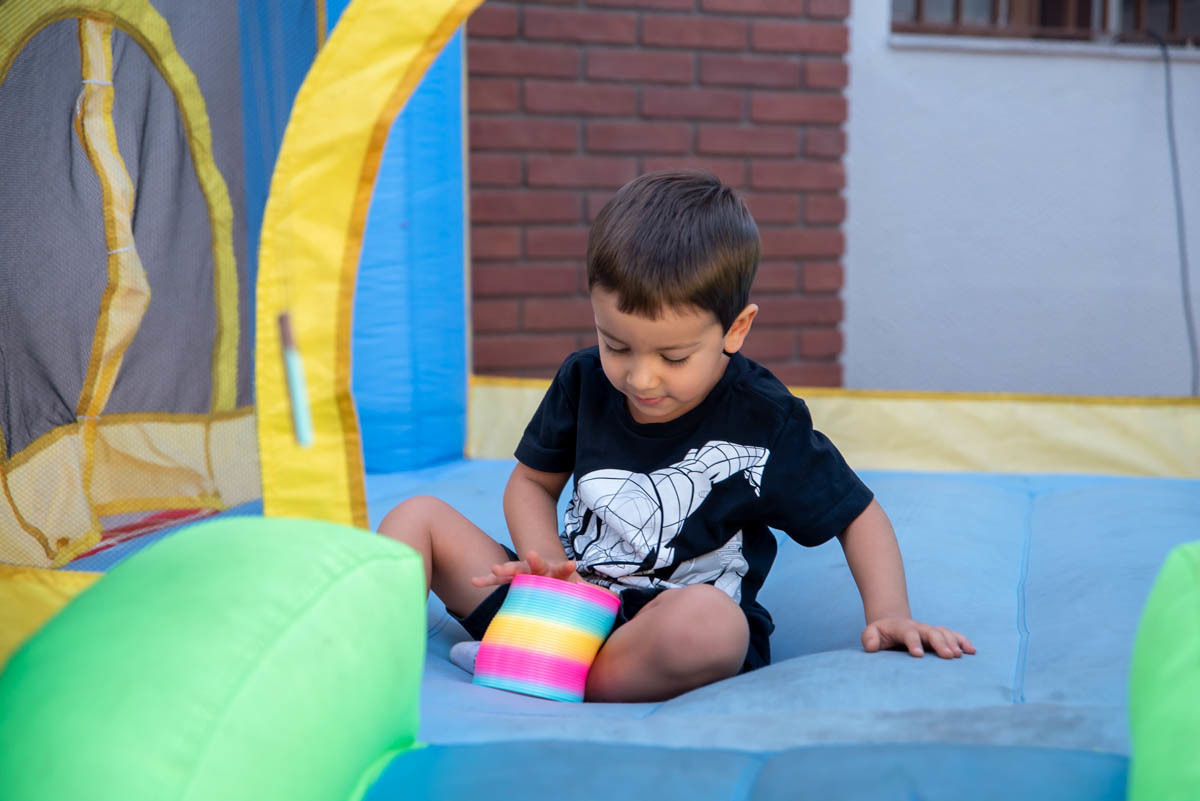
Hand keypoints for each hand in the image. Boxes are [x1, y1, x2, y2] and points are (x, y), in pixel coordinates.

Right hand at [471, 549, 582, 587]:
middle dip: (534, 561)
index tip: (573, 564)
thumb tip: (614, 600)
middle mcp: (538, 568)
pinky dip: (488, 580)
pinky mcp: (510, 575)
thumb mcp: (574, 583)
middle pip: (536, 564)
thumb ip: (588, 590)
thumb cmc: (560, 579)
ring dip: (506, 569)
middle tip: (532, 555)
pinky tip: (476, 581)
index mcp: (554, 571)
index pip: (562, 568)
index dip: (567, 568)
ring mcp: (522, 570)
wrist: (542, 557)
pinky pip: (497, 579)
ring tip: (495, 569)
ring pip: (514, 569)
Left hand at [861, 617, 975, 658]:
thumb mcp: (871, 634)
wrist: (892, 624)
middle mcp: (919, 628)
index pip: (908, 633)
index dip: (913, 642)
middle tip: (948, 656)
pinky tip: (972, 651)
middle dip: (940, 643)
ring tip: (960, 656)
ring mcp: (930, 631)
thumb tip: (871, 646)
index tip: (918, 655)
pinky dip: (963, 641)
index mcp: (901, 628)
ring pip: (944, 632)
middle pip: (931, 632)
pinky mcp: (938, 636)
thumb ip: (869, 638)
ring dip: (953, 642)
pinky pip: (953, 635)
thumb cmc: (881, 634)